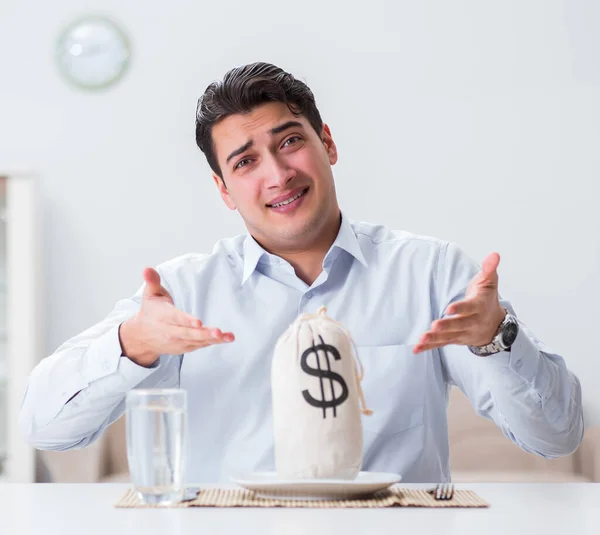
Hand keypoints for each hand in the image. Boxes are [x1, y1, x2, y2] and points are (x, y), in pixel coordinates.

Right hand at [119, 267, 233, 366]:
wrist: (142, 336)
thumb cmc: (151, 312)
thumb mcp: (150, 295)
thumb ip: (152, 281)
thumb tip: (147, 269)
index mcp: (163, 317)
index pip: (176, 318)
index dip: (187, 321)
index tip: (198, 323)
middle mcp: (170, 332)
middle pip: (188, 333)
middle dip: (204, 333)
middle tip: (218, 332)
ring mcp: (178, 342)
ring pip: (197, 341)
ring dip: (214, 339)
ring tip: (229, 337)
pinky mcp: (184, 348)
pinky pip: (200, 345)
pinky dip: (213, 342)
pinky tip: (225, 338)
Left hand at [413, 252, 505, 353]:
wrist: (494, 325)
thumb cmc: (487, 300)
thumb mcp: (489, 283)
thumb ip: (489, 269)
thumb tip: (494, 254)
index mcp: (478, 307)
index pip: (469, 308)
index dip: (460, 308)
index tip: (449, 308)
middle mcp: (471, 323)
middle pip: (458, 326)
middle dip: (446, 326)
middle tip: (434, 325)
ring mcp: (462, 333)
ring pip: (448, 337)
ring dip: (434, 338)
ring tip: (422, 338)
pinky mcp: (454, 340)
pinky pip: (441, 344)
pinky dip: (428, 347)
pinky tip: (416, 348)